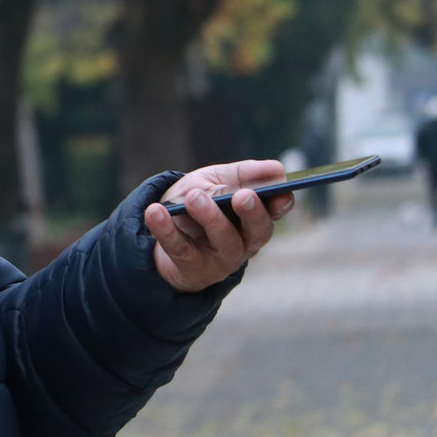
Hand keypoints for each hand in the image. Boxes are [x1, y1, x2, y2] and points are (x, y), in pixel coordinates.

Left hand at [143, 159, 293, 292]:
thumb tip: (276, 169)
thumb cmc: (199, 200)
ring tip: (194, 197)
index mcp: (254, 217)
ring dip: (210, 217)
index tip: (280, 192)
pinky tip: (155, 211)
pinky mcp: (192, 267)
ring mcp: (221, 258)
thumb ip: (242, 175)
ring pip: (223, 241)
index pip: (275, 211)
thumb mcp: (216, 181)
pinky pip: (181, 249)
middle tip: (242, 195)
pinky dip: (166, 229)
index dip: (281, 203)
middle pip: (257, 230)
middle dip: (252, 212)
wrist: (164, 230)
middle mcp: (245, 241)